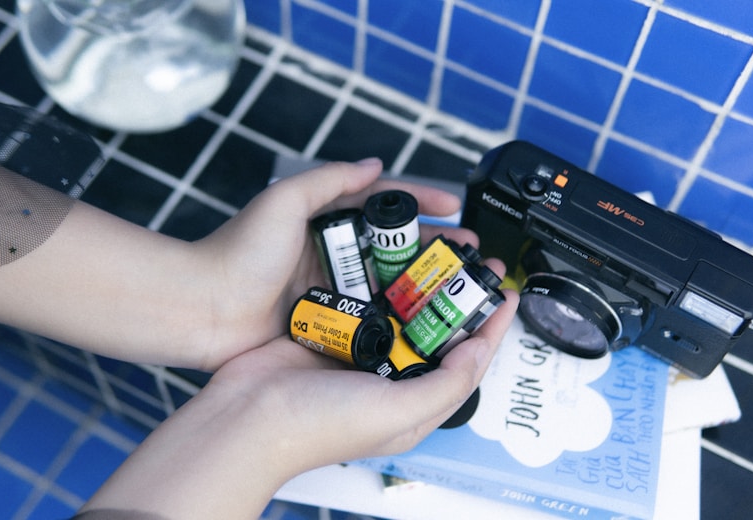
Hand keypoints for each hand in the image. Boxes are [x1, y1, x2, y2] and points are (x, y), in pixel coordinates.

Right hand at [80, 262, 518, 519]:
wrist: (248, 416)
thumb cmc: (318, 427)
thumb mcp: (398, 415)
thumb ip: (446, 384)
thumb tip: (478, 346)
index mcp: (413, 401)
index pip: (467, 361)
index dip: (490, 328)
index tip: (504, 294)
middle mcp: (391, 376)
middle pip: (438, 331)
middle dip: (458, 297)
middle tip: (473, 262)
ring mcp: (362, 351)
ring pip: (404, 309)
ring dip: (422, 283)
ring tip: (439, 252)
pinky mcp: (335, 330)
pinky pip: (368, 299)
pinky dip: (381, 280)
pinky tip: (391, 257)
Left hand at [196, 159, 480, 369]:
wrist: (202, 309)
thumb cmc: (236, 252)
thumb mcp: (284, 201)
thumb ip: (329, 180)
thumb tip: (375, 165)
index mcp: (325, 222)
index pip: (384, 207)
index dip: (421, 204)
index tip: (454, 208)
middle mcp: (332, 256)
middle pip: (394, 249)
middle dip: (434, 249)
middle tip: (470, 254)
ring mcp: (332, 292)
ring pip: (388, 285)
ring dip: (423, 285)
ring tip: (458, 287)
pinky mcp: (327, 324)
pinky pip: (369, 319)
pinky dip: (397, 319)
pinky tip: (424, 323)